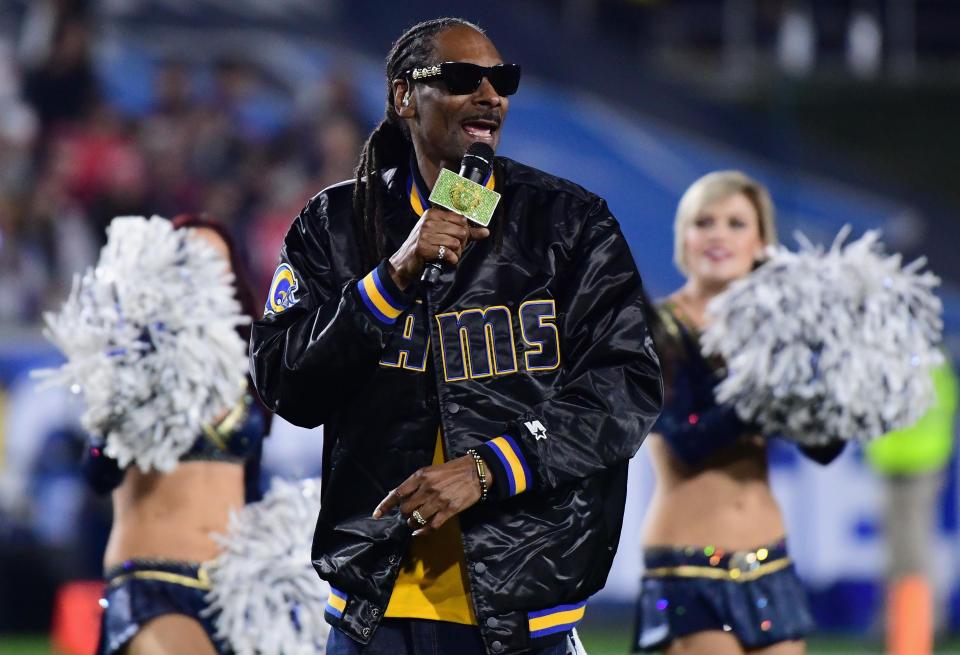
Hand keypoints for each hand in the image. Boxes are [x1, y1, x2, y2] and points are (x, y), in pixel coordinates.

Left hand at [372, 455, 493, 535]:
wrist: (475, 471)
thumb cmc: (452, 470)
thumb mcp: (431, 471)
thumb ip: (415, 482)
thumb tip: (398, 494)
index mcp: (420, 476)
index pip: (398, 493)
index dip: (385, 505)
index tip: (376, 515)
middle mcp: (427, 488)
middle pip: (405, 509)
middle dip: (404, 514)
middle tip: (408, 514)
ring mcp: (438, 500)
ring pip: (416, 519)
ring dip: (413, 523)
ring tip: (415, 522)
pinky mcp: (449, 510)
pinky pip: (431, 526)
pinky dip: (423, 532)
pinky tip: (420, 532)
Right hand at [388, 207, 489, 288]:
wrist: (405, 263)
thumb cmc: (425, 247)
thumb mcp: (443, 235)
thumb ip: (466, 233)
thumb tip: (486, 232)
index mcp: (433, 214)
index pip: (461, 219)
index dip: (465, 231)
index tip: (459, 239)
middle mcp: (428, 221)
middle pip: (461, 231)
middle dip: (461, 244)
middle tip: (454, 250)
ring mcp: (424, 234)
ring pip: (456, 243)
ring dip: (456, 253)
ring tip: (449, 255)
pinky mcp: (423, 247)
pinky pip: (448, 253)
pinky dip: (451, 259)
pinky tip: (446, 260)